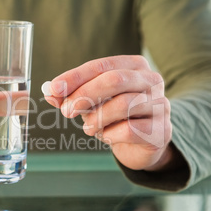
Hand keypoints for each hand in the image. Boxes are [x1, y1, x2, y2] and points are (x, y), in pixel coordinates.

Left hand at [45, 55, 174, 170]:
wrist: (140, 143)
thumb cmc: (114, 116)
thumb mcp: (91, 102)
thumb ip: (70, 95)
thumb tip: (48, 91)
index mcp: (134, 66)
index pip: (101, 66)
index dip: (75, 77)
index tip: (54, 89)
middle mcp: (151, 80)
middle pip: (115, 80)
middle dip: (84, 95)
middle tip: (66, 111)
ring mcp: (160, 104)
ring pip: (123, 104)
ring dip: (96, 118)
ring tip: (88, 128)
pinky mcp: (161, 130)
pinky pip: (130, 129)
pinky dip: (110, 134)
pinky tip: (106, 136)